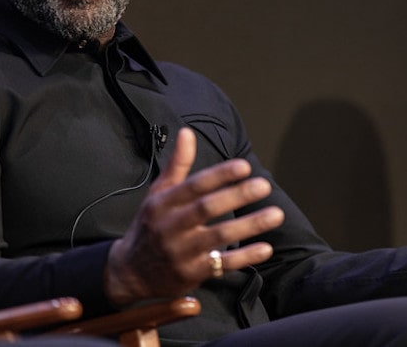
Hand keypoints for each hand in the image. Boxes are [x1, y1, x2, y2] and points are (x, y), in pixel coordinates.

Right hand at [105, 127, 284, 304]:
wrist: (130, 273)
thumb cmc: (150, 226)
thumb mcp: (158, 194)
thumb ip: (177, 164)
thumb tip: (187, 132)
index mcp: (163, 203)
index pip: (194, 185)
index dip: (219, 175)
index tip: (244, 166)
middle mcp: (170, 226)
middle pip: (207, 208)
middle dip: (237, 195)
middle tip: (264, 185)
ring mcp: (181, 252)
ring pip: (219, 236)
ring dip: (249, 225)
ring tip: (276, 214)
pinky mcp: (191, 273)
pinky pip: (221, 265)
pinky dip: (244, 257)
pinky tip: (266, 248)